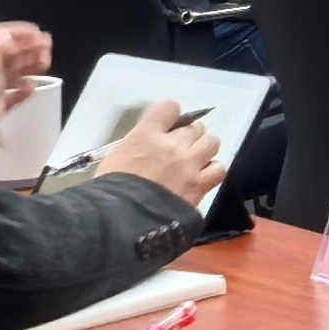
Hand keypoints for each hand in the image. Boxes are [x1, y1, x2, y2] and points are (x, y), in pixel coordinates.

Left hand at [0, 22, 51, 184]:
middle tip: (47, 46)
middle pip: (10, 54)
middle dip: (29, 47)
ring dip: (31, 65)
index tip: (37, 31)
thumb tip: (12, 38)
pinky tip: (33, 88)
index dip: (17, 32)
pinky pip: (14, 98)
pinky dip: (25, 92)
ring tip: (45, 62)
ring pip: (15, 73)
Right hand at [92, 102, 225, 209]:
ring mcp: (188, 164)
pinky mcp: (199, 186)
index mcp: (146, 135)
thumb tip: (148, 148)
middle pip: (194, 128)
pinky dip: (212, 171)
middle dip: (188, 136)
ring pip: (211, 143)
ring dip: (203, 149)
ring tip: (195, 161)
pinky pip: (218, 169)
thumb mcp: (116, 158)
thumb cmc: (109, 191)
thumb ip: (138, 146)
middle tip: (180, 150)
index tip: (167, 125)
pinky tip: (202, 177)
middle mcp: (172, 144)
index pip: (169, 107)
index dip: (170, 115)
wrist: (121, 221)